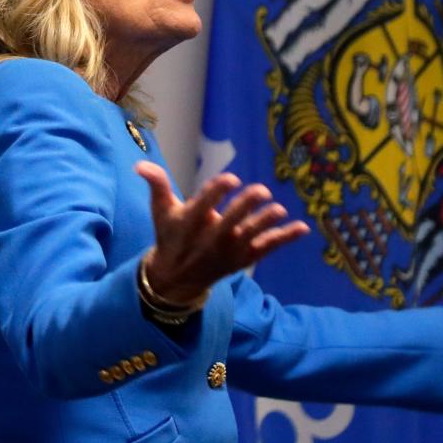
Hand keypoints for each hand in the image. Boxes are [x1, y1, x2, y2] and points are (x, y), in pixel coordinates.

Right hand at [135, 161, 308, 303]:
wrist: (177, 278)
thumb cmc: (171, 235)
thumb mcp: (161, 210)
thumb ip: (157, 184)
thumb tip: (140, 165)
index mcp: (190, 223)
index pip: (204, 205)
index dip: (217, 192)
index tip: (230, 179)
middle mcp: (211, 239)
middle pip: (230, 222)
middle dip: (245, 207)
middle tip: (262, 190)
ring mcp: (229, 251)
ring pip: (251, 237)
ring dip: (266, 224)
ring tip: (279, 210)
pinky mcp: (244, 259)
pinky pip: (266, 248)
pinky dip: (284, 238)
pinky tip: (302, 228)